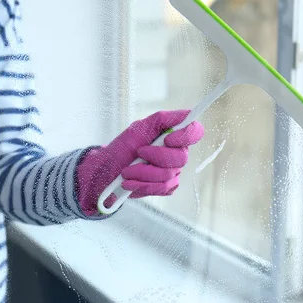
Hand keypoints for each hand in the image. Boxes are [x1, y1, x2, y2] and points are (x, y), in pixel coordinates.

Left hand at [76, 110, 203, 214]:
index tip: (167, 139)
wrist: (107, 171)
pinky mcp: (166, 188)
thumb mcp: (140, 127)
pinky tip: (131, 181)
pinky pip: (161, 188)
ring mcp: (173, 172)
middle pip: (181, 158)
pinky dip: (141, 184)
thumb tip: (187, 114)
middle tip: (138, 153)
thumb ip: (164, 119)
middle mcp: (177, 154)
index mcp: (174, 135)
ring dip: (142, 172)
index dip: (186, 136)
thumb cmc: (123, 147)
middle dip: (155, 157)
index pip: (195, 132)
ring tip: (127, 171)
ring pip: (168, 175)